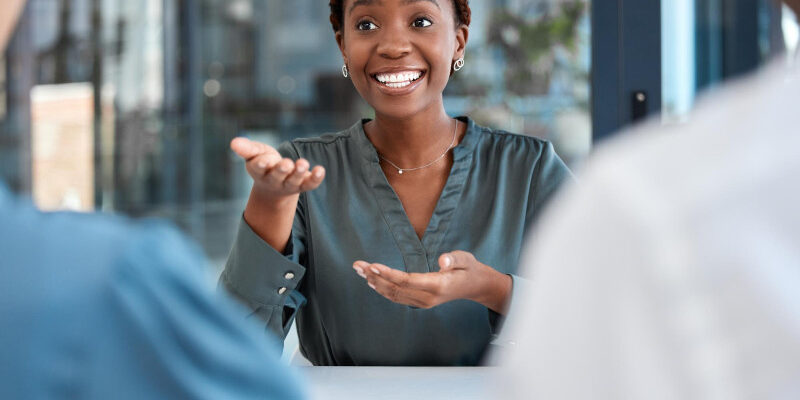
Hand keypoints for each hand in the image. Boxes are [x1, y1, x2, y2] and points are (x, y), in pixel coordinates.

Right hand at [230, 137, 324, 198]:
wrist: (274, 184)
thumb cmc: (264, 162)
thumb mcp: (255, 153)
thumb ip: (246, 149)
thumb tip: (234, 142)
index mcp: (259, 171)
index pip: (259, 168)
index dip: (262, 164)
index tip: (266, 160)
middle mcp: (273, 180)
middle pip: (277, 176)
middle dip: (282, 170)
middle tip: (288, 164)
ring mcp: (288, 184)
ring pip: (293, 181)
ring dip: (299, 173)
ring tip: (303, 164)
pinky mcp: (302, 185)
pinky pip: (309, 184)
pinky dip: (315, 178)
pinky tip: (320, 170)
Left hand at [353, 251, 512, 313]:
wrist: (475, 286)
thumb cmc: (469, 269)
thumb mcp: (466, 260)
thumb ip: (455, 260)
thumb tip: (443, 261)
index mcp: (438, 286)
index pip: (408, 281)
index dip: (389, 274)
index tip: (373, 266)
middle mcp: (427, 298)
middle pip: (396, 289)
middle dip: (375, 277)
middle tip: (358, 265)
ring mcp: (423, 302)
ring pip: (393, 295)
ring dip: (374, 283)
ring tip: (359, 270)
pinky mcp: (419, 302)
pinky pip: (397, 297)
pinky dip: (382, 289)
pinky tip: (370, 281)